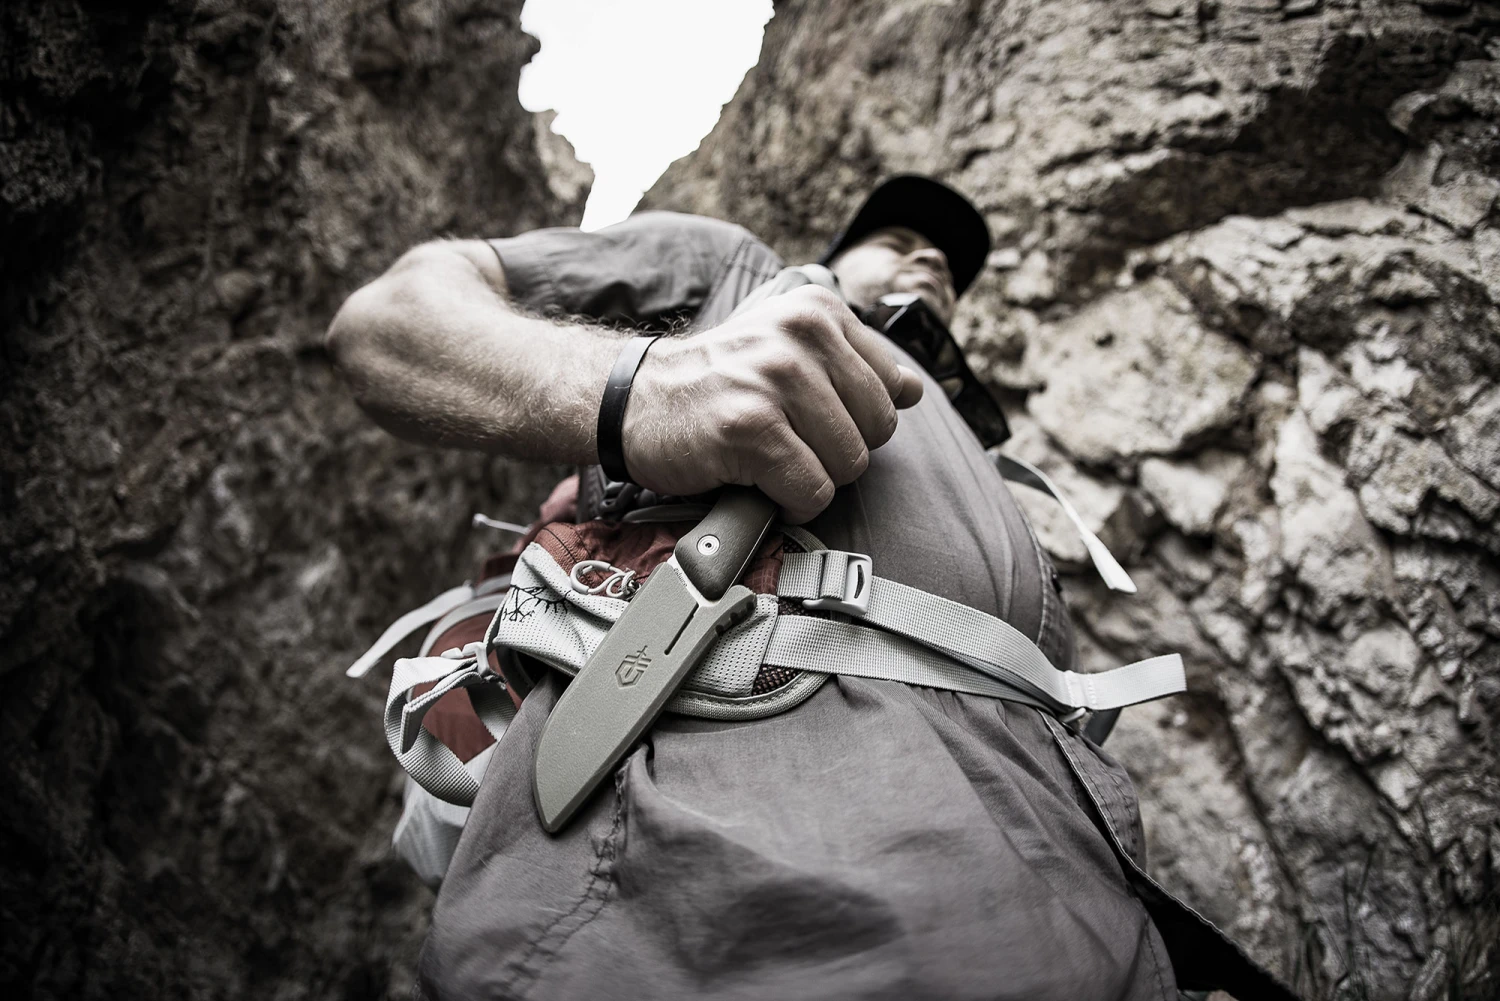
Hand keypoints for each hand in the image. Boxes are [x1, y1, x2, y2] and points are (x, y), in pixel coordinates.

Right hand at [619, 285, 923, 522]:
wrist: (635, 399)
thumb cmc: (718, 383)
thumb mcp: (787, 348)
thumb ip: (853, 364)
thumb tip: (915, 391)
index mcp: (819, 312)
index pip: (892, 389)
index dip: (856, 420)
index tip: (814, 419)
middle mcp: (801, 336)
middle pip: (877, 431)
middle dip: (838, 452)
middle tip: (789, 442)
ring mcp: (775, 380)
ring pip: (849, 465)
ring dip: (813, 478)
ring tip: (772, 459)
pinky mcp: (751, 428)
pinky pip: (812, 491)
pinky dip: (791, 502)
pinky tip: (761, 483)